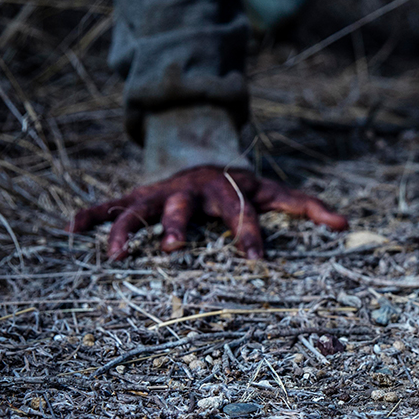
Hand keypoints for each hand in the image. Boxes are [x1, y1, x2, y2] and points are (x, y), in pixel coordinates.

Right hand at [69, 164, 347, 259]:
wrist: (204, 155)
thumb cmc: (244, 184)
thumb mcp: (276, 190)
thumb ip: (309, 206)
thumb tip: (346, 224)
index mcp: (228, 191)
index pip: (243, 214)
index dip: (251, 235)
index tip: (257, 262)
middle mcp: (192, 192)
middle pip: (185, 208)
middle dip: (179, 226)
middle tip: (175, 249)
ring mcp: (161, 193)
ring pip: (141, 209)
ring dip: (128, 230)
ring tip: (116, 256)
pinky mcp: (139, 196)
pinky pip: (111, 205)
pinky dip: (93, 215)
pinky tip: (71, 229)